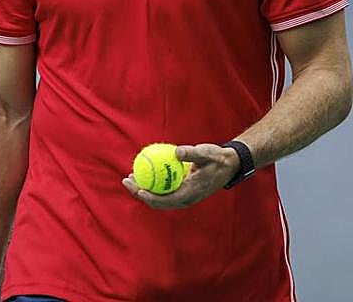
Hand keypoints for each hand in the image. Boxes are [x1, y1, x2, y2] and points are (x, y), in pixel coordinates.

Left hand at [122, 143, 240, 208]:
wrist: (229, 164)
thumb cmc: (217, 158)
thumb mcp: (207, 154)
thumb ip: (192, 153)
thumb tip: (176, 152)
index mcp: (190, 194)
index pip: (165, 201)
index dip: (149, 197)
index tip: (137, 189)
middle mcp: (185, 198)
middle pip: (157, 201)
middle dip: (139, 193)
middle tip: (126, 180)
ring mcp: (183, 195)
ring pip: (159, 196)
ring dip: (143, 188)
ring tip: (129, 176)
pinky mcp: (181, 189)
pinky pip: (163, 188)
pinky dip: (152, 182)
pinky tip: (142, 170)